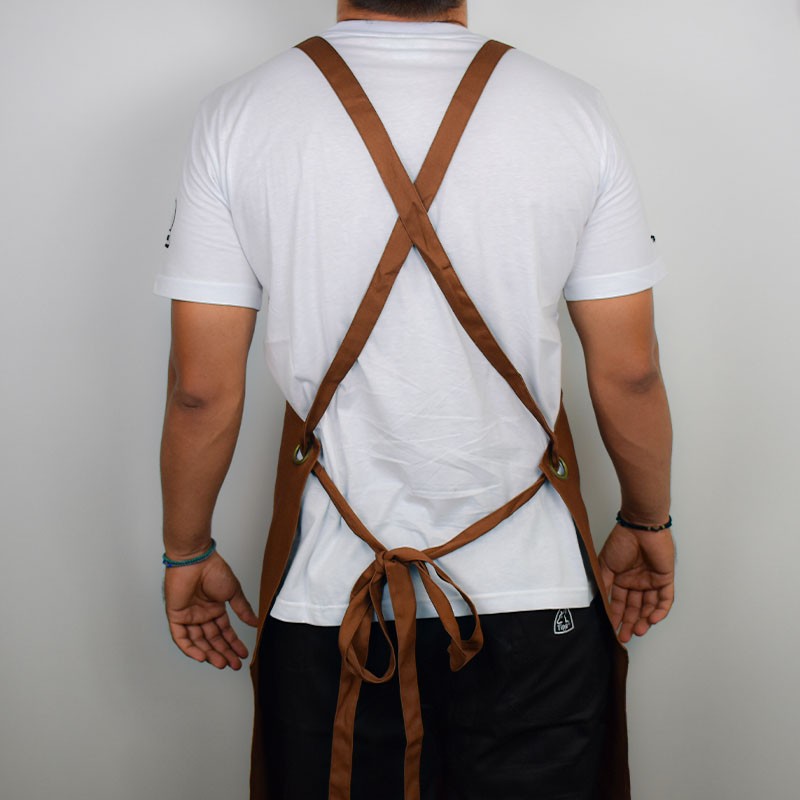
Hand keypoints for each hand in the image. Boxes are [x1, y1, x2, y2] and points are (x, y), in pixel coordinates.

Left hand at [164, 551, 258, 669]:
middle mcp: (202, 614)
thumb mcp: (233, 592)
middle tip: (233, 664)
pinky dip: (190, 648)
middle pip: (212, 639)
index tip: (242, 654)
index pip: (224, 631)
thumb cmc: (214, 569)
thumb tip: (254, 622)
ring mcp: (189, 616)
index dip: (233, 643)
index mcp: (215, 608)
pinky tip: (202, 656)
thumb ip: (243, 609)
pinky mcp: (176, 616)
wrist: (196, 560)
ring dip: (209, 653)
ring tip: (221, 663)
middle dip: (224, 652)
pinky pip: (181, 637)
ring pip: (198, 641)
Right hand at [598, 524, 674, 643]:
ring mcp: (651, 581)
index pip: (618, 602)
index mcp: (621, 578)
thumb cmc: (622, 541)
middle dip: (629, 623)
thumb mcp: (606, 565)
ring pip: (649, 606)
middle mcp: (636, 582)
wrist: (641, 527)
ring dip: (644, 620)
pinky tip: (652, 619)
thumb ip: (604, 584)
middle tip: (624, 637)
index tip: (611, 629)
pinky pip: (665, 599)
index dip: (615, 616)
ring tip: (638, 631)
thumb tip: (600, 604)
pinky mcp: (665, 579)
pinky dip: (660, 611)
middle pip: (634, 607)